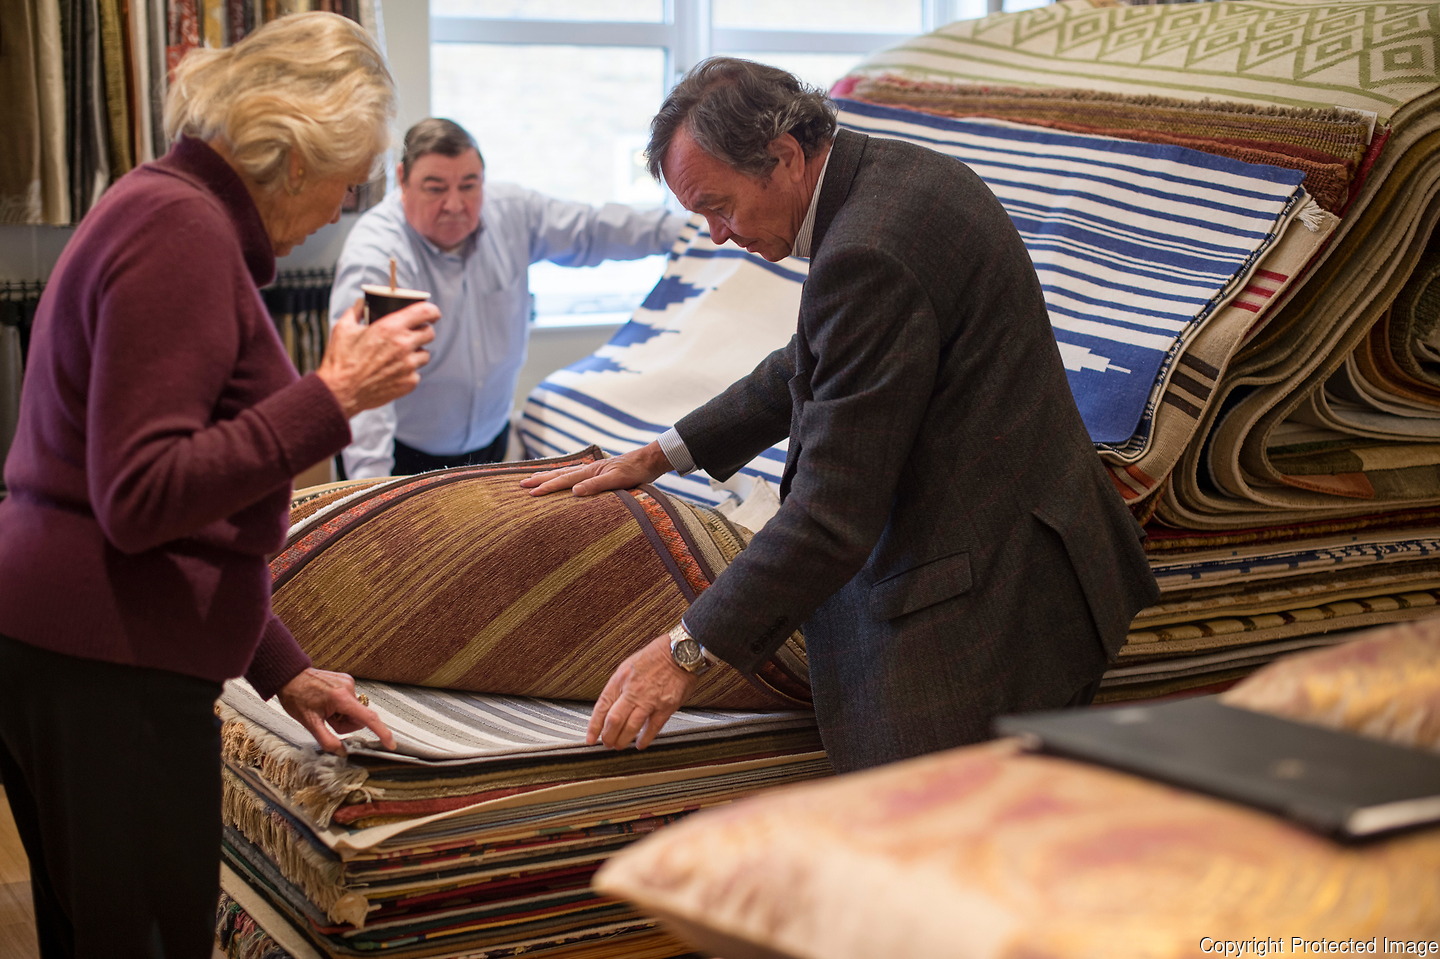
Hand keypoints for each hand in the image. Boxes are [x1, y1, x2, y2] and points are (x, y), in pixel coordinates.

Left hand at [276, 667, 396, 755]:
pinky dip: (341, 707)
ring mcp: (349, 682)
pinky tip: (326, 703)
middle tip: (327, 720)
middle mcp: (349, 688)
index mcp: (341, 698)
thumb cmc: (297, 697)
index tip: (390, 744)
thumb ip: (327, 740)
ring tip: (324, 710)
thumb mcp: (309, 723)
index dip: (382, 733)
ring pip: (354, 710)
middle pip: (359, 717)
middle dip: (345, 724)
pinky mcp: (347, 680)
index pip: (368, 718)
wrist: (290, 676)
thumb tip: (342, 752)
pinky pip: (351, 701)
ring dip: (342, 715)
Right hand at [318, 298, 438, 417]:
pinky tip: (393, 371)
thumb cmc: (341, 360)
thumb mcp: (343, 328)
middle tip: (411, 335)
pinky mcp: (409, 382)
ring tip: (398, 356)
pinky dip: (408, 371)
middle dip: (422, 332)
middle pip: (429, 333)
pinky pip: (417, 373)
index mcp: (390, 328)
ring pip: (425, 354)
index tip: (432, 314)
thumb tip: (361, 302)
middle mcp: (404, 345)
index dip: (432, 311)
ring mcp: (409, 365)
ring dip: (416, 353)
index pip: (425, 312)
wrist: (341, 392)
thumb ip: (356, 311)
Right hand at [521, 441, 671, 496]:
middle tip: (521, 483)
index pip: (563, 480)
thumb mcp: (618, 480)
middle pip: (559, 474)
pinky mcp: (599, 472)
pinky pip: (574, 475)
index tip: (530, 493)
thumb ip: (597, 486)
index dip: (547, 487)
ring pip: (565, 473)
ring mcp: (593, 470)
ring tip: (534, 478)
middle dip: (540, 479)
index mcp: (590, 472)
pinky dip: (563, 476)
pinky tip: (561, 478)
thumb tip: (574, 492)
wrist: (650, 460)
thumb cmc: (636, 472)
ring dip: (549, 476)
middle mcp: (588, 469)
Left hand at [587, 634, 698, 750]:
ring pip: (630, 727)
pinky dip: (645, 739)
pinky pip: (652, 728)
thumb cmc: (657, 656)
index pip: (602, 706)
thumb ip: (620, 685)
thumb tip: (611, 704)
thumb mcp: (629, 665)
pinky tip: (640, 744)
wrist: (681, 652)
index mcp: (621, 679)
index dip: (594, 725)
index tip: (590, 737)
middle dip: (607, 736)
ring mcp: (650, 700)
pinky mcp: (666, 707)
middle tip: (606, 743)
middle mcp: (633, 690)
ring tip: (619, 745)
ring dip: (622, 740)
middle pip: (614, 720)